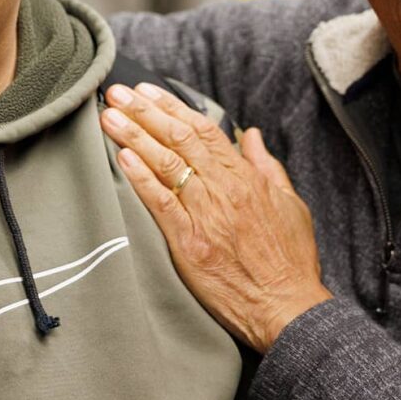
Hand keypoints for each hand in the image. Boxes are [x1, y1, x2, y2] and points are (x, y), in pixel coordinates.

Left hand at [101, 82, 331, 353]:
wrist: (288, 308)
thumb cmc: (291, 259)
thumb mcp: (290, 202)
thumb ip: (267, 165)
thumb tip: (252, 135)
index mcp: (245, 177)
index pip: (202, 129)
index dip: (171, 106)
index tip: (147, 91)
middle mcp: (224, 189)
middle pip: (178, 138)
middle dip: (144, 112)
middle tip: (117, 93)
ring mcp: (206, 215)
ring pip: (166, 164)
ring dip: (134, 136)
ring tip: (109, 117)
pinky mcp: (190, 244)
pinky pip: (162, 204)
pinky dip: (141, 178)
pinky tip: (122, 158)